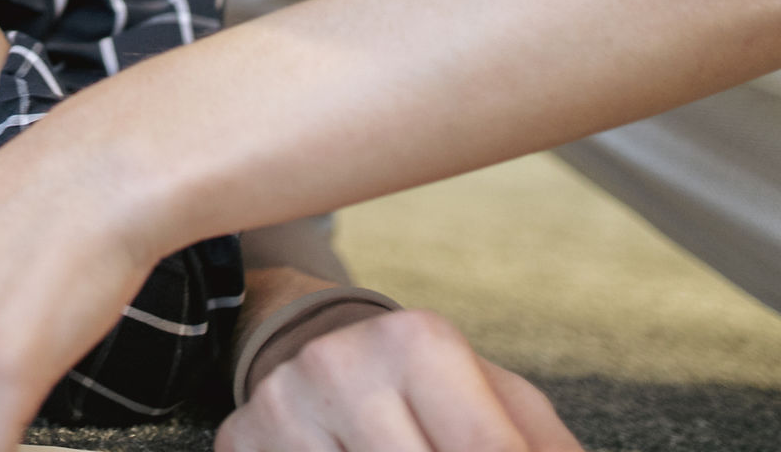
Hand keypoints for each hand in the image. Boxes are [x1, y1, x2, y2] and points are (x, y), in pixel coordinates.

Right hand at [219, 310, 582, 451]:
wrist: (318, 348)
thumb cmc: (431, 388)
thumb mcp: (502, 403)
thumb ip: (544, 448)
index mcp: (416, 341)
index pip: (485, 450)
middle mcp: (337, 362)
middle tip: (439, 448)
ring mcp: (280, 404)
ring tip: (404, 443)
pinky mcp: (239, 438)